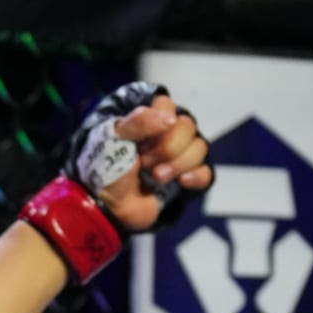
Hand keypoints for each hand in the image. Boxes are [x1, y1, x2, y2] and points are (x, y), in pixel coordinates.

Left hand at [72, 86, 211, 234]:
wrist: (107, 207)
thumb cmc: (105, 170)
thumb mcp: (113, 138)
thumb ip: (140, 121)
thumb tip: (171, 119)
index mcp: (148, 122)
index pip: (167, 105)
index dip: (157, 122)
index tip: (141, 140)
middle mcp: (166, 136)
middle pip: (188, 127)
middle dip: (166, 148)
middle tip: (144, 162)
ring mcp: (177, 158)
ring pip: (200, 148)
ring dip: (177, 164)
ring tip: (155, 177)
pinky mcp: (185, 180)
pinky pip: (206, 172)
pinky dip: (196, 176)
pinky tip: (181, 181)